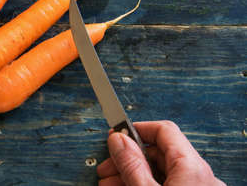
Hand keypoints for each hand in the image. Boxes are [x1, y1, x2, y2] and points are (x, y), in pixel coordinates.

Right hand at [97, 120, 225, 185]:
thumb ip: (132, 165)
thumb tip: (118, 139)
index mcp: (192, 167)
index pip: (163, 129)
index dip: (136, 128)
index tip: (115, 133)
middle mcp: (199, 176)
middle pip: (158, 152)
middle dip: (128, 157)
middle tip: (107, 166)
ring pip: (161, 171)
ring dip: (132, 172)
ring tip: (110, 182)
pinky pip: (166, 184)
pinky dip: (144, 183)